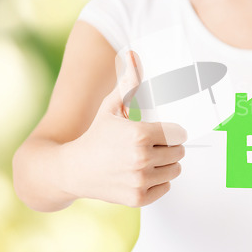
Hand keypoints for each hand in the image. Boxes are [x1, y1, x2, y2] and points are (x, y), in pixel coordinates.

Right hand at [60, 51, 186, 206]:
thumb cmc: (95, 135)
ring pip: (175, 170)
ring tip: (147, 158)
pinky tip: (141, 173)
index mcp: (139, 135)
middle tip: (152, 145)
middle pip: (179, 152)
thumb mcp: (111, 106)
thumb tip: (132, 53)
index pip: (179, 134)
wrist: (72, 170)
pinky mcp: (139, 198)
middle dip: (169, 147)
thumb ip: (128, 82)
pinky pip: (166, 187)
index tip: (163, 132)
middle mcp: (142, 159)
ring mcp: (140, 181)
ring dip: (166, 164)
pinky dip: (158, 181)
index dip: (172, 132)